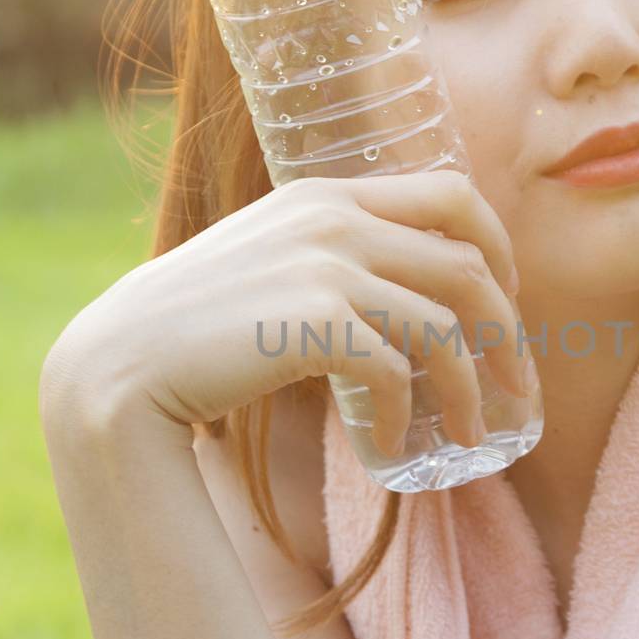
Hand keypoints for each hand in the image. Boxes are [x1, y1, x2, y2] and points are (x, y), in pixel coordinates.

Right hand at [39, 169, 531, 454]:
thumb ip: (332, 260)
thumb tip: (409, 298)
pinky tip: (389, 445)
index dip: (500, 250)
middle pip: (469, 264)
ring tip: (473, 436)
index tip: (508, 304)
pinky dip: (403, 416)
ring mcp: (321, 263)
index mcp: (328, 193)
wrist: (118, 363)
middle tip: (519, 389)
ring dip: (471, 389)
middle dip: (508, 334)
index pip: (454, 193)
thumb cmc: (198, 329)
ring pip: (445, 324)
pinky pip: (393, 371)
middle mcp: (333, 216)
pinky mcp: (308, 318)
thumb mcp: (273, 265)